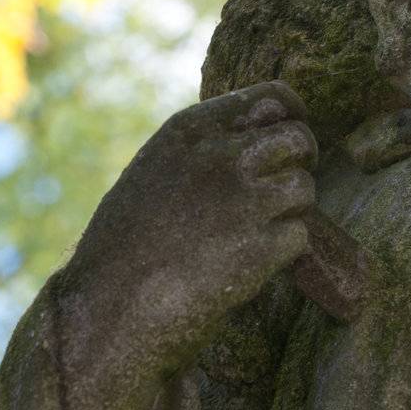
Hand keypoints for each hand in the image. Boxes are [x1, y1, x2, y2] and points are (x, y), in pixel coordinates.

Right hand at [55, 81, 316, 381]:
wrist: (107, 311)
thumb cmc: (122, 249)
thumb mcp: (152, 173)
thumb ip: (200, 151)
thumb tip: (253, 140)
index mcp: (191, 131)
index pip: (272, 98)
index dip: (291, 117)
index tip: (289, 139)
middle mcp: (222, 157)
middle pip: (298, 138)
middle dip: (301, 162)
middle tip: (286, 188)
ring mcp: (244, 201)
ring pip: (304, 187)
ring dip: (292, 210)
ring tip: (261, 231)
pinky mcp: (260, 249)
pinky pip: (299, 236)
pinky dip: (286, 251)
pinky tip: (255, 264)